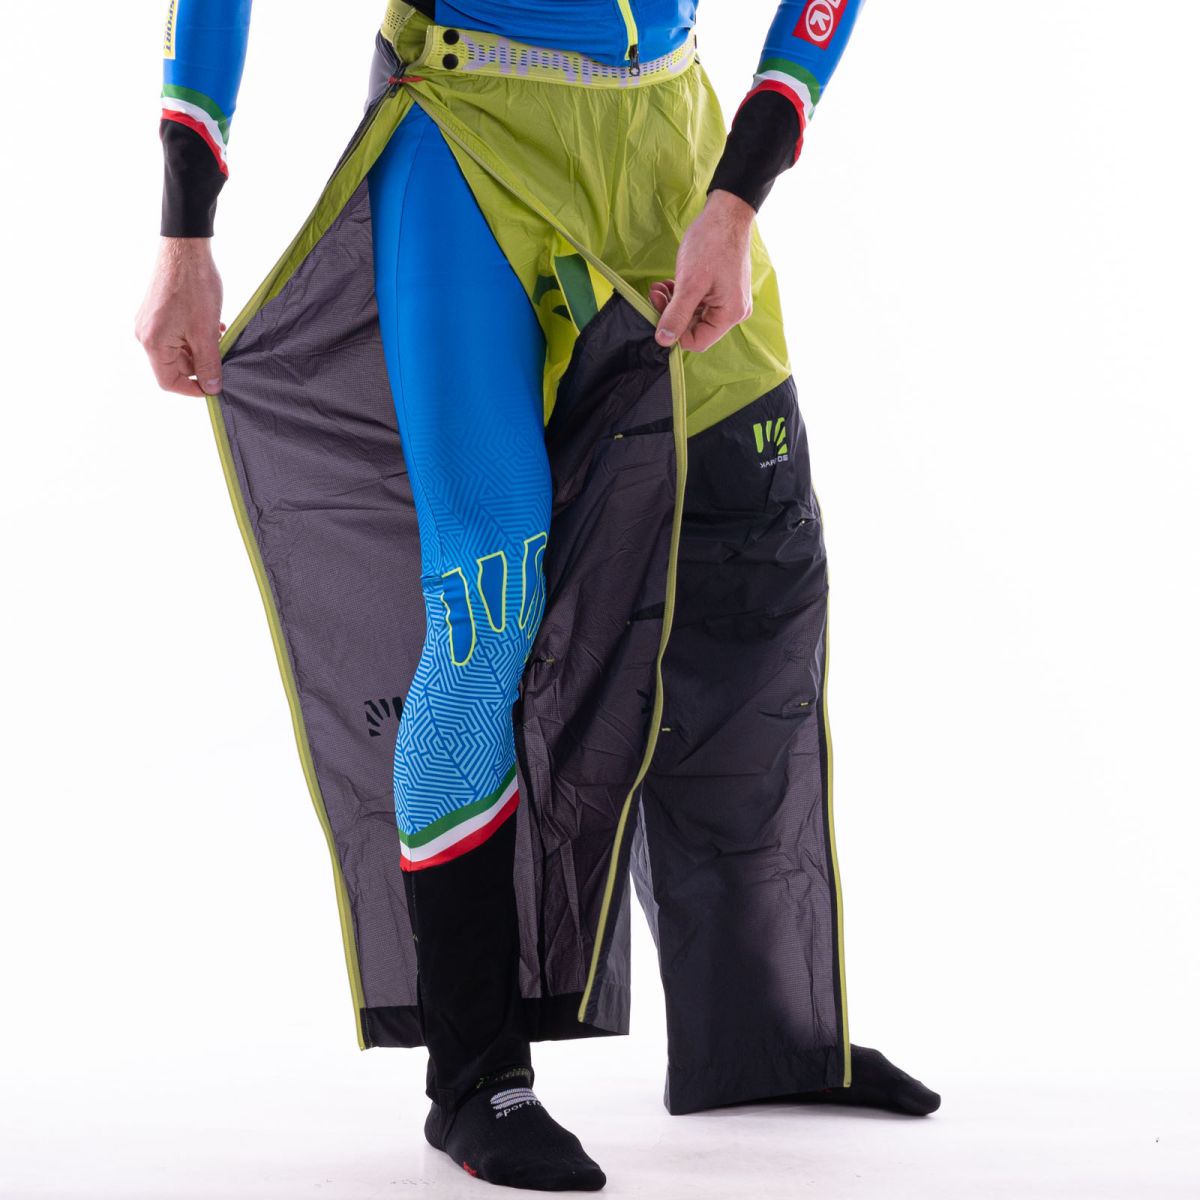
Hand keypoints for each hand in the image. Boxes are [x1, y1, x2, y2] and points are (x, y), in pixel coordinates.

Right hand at [135, 237, 225, 395]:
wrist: (185, 248)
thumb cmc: (194, 287)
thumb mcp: (205, 332)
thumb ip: (208, 364)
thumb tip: (211, 388)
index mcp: (153, 343)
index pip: (168, 381)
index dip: (192, 390)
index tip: (213, 388)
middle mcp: (145, 334)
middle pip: (174, 365)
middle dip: (200, 365)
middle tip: (223, 357)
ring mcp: (149, 321)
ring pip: (177, 349)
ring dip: (200, 349)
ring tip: (220, 337)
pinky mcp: (156, 311)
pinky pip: (176, 334)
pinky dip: (194, 336)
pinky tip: (213, 326)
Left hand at [650, 188, 755, 351]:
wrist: (726, 213)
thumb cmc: (711, 244)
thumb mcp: (689, 283)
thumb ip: (676, 315)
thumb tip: (664, 340)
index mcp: (730, 314)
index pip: (697, 341)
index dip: (674, 331)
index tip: (657, 310)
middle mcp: (734, 312)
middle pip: (696, 328)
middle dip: (672, 314)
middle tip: (655, 294)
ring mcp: (730, 300)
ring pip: (695, 314)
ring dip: (674, 304)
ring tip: (660, 287)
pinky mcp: (724, 289)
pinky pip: (700, 302)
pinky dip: (683, 295)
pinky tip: (670, 283)